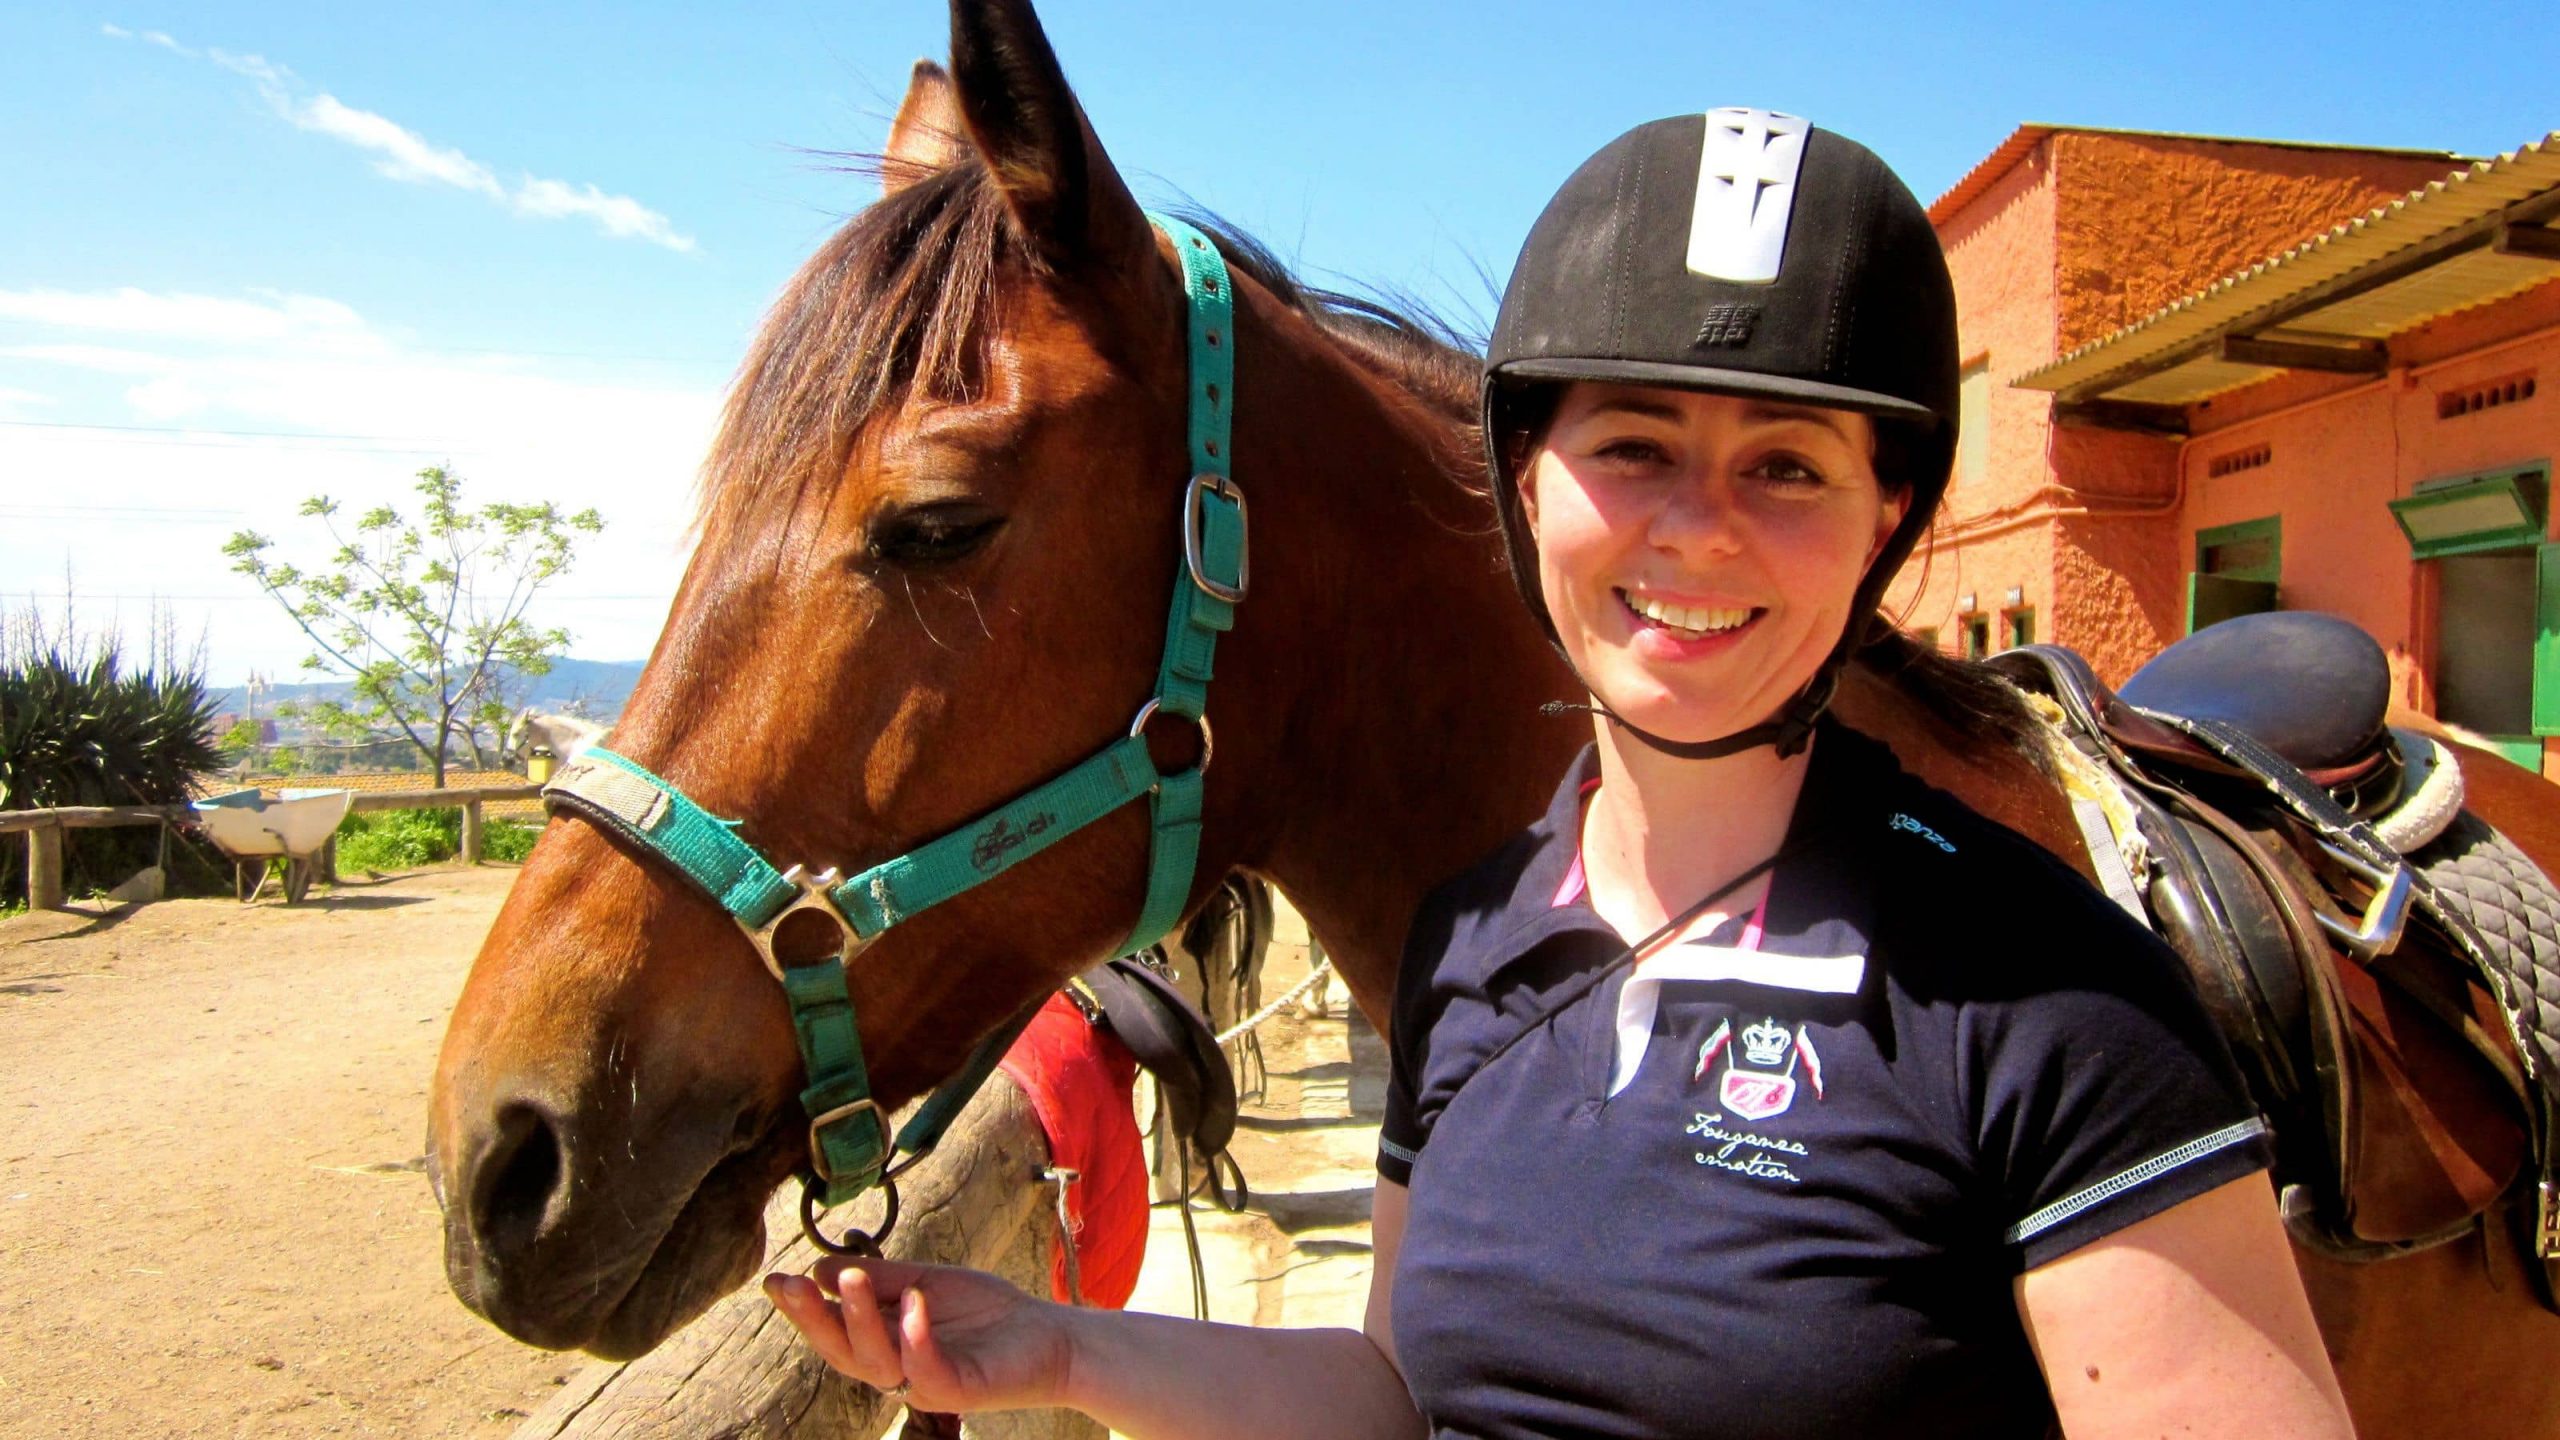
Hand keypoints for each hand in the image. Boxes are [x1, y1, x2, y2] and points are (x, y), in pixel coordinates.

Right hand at [764, 1257, 1076, 1413]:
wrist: (1048, 1335)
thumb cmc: (984, 1313)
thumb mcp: (924, 1282)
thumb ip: (880, 1278)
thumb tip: (820, 1268)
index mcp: (882, 1345)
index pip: (832, 1331)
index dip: (802, 1310)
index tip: (774, 1280)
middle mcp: (895, 1370)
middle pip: (841, 1352)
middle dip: (813, 1320)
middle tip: (791, 1284)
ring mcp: (924, 1384)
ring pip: (876, 1363)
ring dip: (860, 1320)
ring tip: (851, 1278)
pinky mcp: (959, 1391)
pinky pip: (928, 1370)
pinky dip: (917, 1338)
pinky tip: (914, 1302)